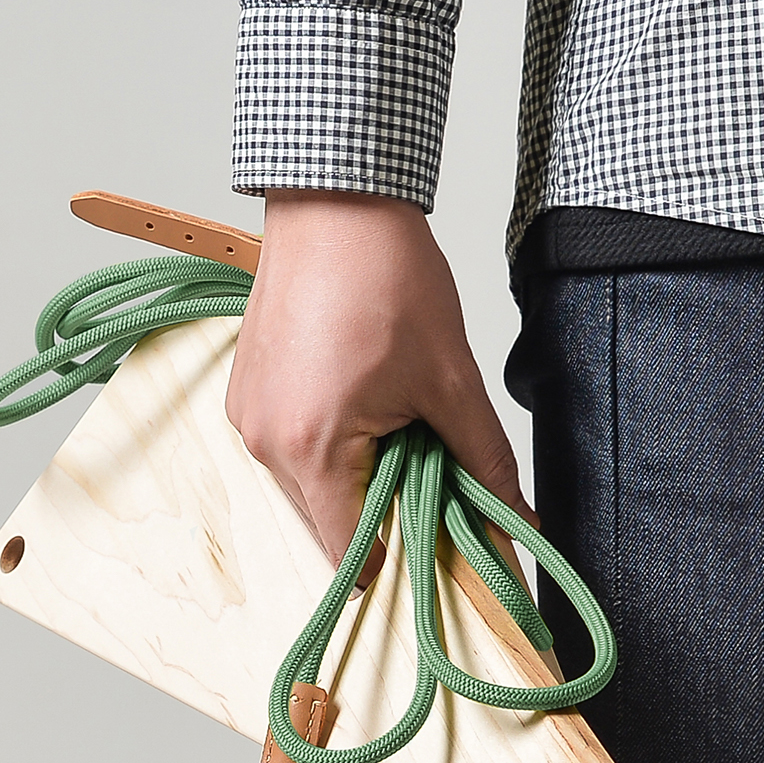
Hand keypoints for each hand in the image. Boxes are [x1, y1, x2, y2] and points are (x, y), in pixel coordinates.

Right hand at [225, 190, 532, 567]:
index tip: (429, 546)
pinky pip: (287, 448)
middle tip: (420, 456)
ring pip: (307, 486)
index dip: (395, 559)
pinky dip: (323, 442)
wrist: (335, 204)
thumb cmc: (385, 277)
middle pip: (327, 521)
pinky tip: (354, 396)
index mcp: (313, 450)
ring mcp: (247, 420)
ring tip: (386, 414)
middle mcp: (266, 444)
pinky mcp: (244, 396)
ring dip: (350, 472)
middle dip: (376, 505)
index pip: (349, 552)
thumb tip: (519, 520)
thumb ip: (484, 461)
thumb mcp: (450, 379)